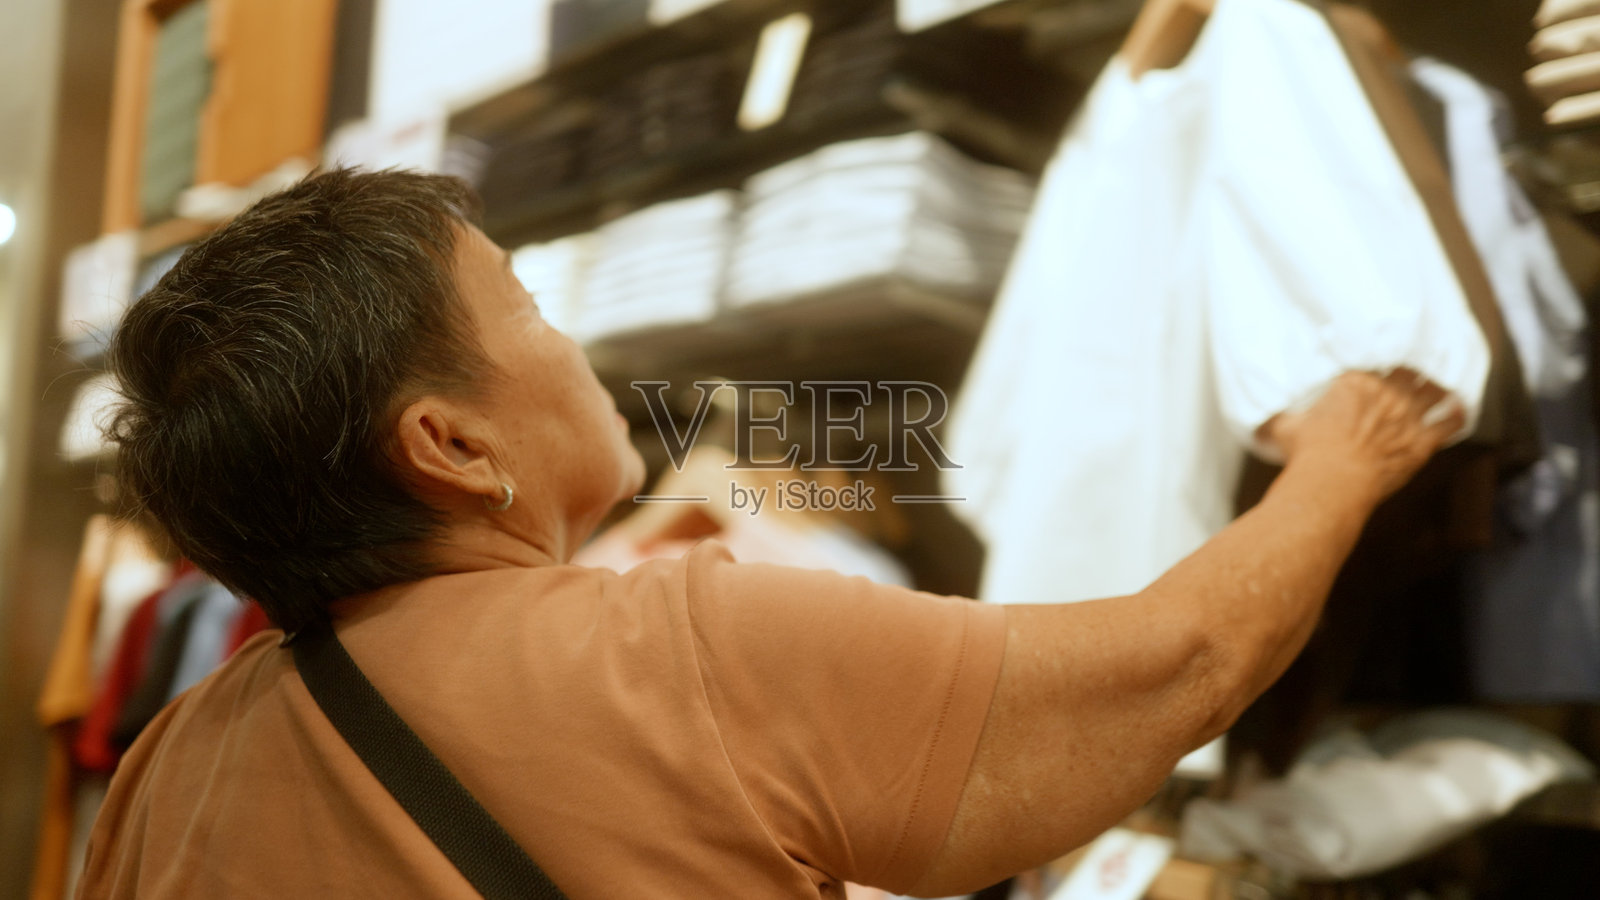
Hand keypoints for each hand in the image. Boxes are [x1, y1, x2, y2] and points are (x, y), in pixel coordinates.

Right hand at [1262, 369, 1465, 501]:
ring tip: (1440, 383)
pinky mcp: (1422, 442)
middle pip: (1409, 370)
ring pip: (1434, 390)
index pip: (1375, 360)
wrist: (1330, 483)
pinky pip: (1450, 422)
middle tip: (1413, 369)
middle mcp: (1386, 392)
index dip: (1380, 361)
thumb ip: (1280, 417)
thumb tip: (1256, 419)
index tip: (1380, 365)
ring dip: (1438, 385)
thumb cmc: (1305, 454)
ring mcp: (1407, 416)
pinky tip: (1460, 407)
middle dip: (1412, 369)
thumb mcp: (1284, 427)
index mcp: (1354, 382)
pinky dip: (1458, 413)